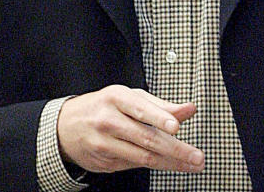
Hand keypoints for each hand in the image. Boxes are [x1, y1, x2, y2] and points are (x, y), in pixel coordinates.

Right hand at [56, 85, 204, 174]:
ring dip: (171, 162)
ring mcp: (104, 144)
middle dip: (175, 149)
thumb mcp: (129, 98)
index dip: (159, 118)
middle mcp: (108, 120)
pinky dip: (156, 165)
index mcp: (115, 98)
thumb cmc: (104, 107)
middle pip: (146, 137)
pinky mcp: (105, 162)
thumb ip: (160, 105)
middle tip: (197, 156)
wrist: (66, 127)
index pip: (140, 109)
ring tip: (192, 164)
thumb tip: (189, 108)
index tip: (176, 126)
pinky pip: (135, 165)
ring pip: (143, 156)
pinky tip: (172, 165)